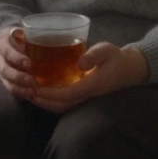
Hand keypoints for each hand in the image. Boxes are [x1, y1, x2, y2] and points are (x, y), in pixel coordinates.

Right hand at [0, 26, 35, 98]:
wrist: (19, 40)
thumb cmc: (29, 34)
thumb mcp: (32, 31)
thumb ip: (42, 35)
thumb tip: (63, 41)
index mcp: (4, 39)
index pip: (5, 48)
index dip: (15, 57)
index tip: (28, 63)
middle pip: (4, 68)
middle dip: (17, 76)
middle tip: (32, 80)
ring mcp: (0, 67)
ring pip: (5, 80)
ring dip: (18, 86)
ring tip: (32, 91)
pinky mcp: (4, 78)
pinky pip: (8, 87)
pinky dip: (19, 91)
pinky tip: (29, 94)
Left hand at [30, 43, 148, 112]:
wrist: (129, 70)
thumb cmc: (117, 58)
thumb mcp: (108, 51)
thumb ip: (95, 55)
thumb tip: (79, 63)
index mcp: (93, 84)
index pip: (70, 93)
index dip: (52, 93)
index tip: (36, 88)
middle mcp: (89, 95)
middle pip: (63, 105)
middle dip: (44, 101)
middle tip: (27, 92)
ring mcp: (87, 98)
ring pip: (64, 107)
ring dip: (47, 103)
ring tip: (31, 95)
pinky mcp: (85, 96)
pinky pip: (67, 103)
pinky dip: (53, 102)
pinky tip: (43, 94)